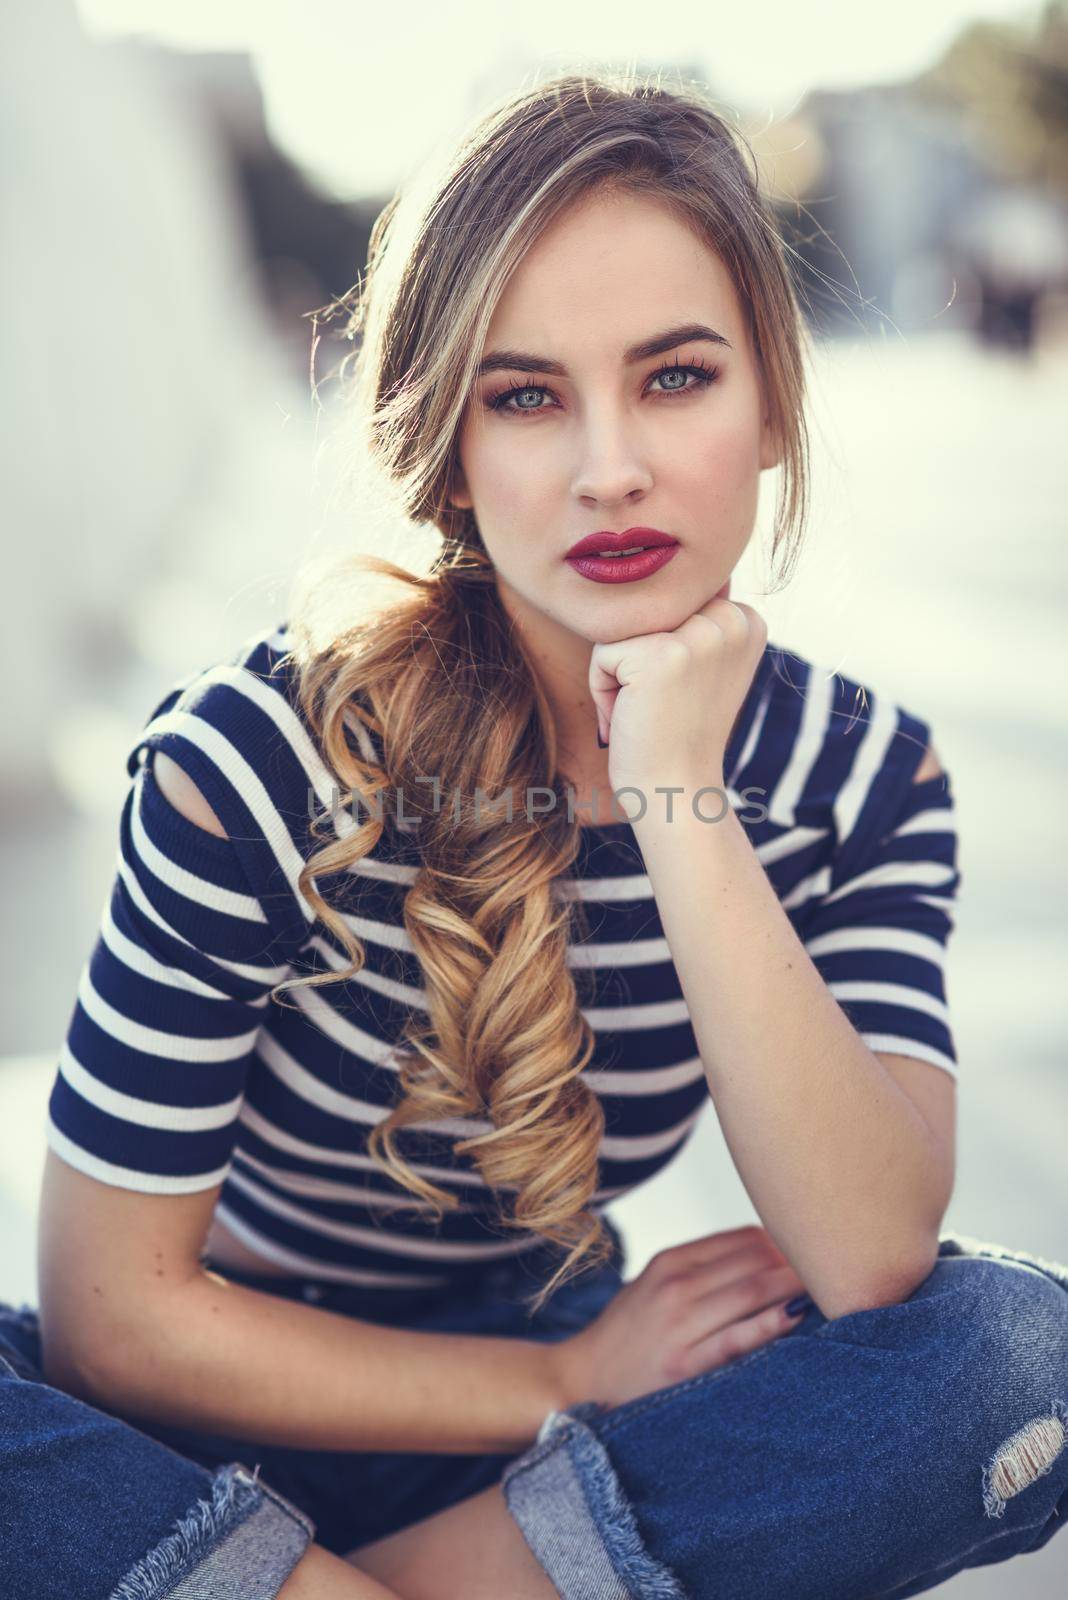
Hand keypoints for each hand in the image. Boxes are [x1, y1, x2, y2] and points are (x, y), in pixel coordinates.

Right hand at [552, 1225, 810, 1411]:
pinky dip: (772, 1324)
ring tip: (831, 1288)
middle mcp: (676, 1285)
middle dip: (799, 1261)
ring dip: (795, 1287)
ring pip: (751, 1292)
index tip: (816, 1251)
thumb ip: (703, 1269)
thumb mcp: (655, 1285)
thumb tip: (770, 1256)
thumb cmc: (627, 1335)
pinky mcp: (685, 1364)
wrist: (580, 1381)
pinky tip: (799, 1317)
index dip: (785, 1242)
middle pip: (754, 1260)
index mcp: (672, 1262)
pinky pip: (738, 1338)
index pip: (743, 1239)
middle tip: (841, 1264)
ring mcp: (680, 1324)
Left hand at [589, 586, 766, 813]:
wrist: (675, 789)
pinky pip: (603, 654)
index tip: (684, 693)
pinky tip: (633, 717)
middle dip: (640, 657)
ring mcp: (700, 635)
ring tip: (647, 709)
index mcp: (748, 619)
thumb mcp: (704, 666)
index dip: (664, 648)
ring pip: (623, 629)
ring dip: (621, 673)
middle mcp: (732, 620)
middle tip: (662, 704)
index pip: (673, 603)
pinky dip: (604, 690)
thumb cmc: (678, 733)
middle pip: (647, 611)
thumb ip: (696, 618)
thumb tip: (663, 561)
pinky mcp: (661, 654)